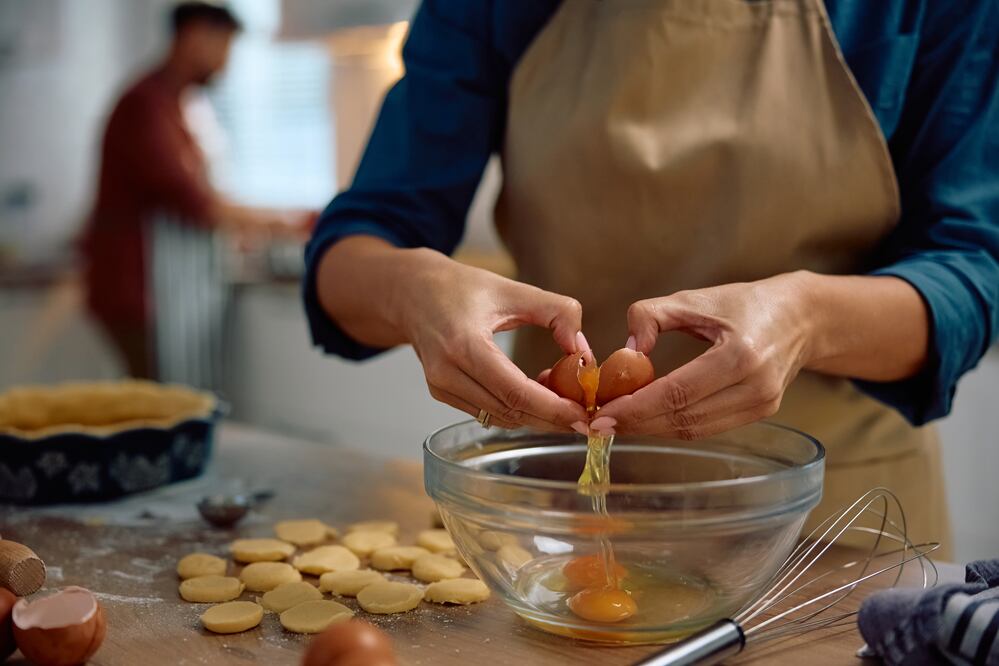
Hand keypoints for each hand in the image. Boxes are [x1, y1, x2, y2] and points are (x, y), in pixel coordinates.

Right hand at [396, 249, 589, 431]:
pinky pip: (486, 412)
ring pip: (499, 417)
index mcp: (465, 343)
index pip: (515, 391)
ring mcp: (440, 385)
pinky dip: (514, 408)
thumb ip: (557, 312)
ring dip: (534, 414)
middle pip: (509, 410)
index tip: (581, 414)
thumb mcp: (514, 289)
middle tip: (583, 414)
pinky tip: (533, 393)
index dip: (551, 408)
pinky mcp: (440, 392)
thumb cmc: (462, 288)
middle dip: (550, 417)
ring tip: (560, 397)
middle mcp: (447, 371)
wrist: (413, 292)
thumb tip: (582, 352)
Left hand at [597, 272, 813, 438]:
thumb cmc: (743, 303)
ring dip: (652, 429)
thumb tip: (627, 349)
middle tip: (599, 423)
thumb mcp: (695, 297)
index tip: (603, 414)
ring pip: (695, 430)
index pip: (678, 392)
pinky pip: (708, 427)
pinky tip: (647, 419)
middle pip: (684, 418)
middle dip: (638, 423)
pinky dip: (673, 426)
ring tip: (617, 423)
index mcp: (740, 353)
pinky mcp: (761, 413)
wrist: (800, 316)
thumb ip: (652, 315)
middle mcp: (756, 385)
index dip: (637, 408)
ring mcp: (762, 404)